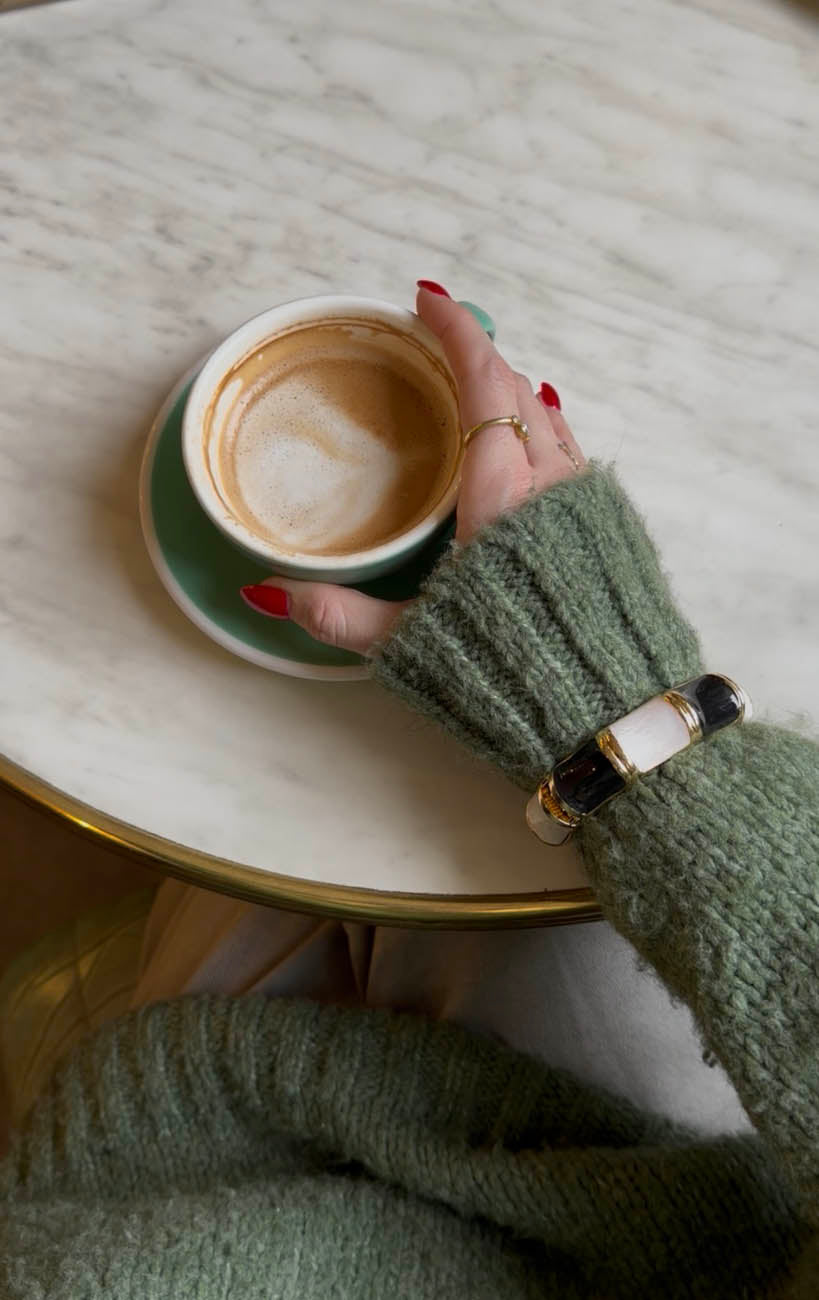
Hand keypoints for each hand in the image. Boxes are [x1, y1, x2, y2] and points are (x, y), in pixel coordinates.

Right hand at [240, 284, 585, 654]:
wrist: (611, 718)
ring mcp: (592, 503)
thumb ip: (341, 615)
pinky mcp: (614, 529)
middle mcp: (554, 482)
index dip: (455, 333)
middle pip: (518, 390)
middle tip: (438, 350)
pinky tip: (523, 453)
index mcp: (502, 495)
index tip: (427, 300)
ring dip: (511, 395)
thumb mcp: (411, 646)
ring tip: (474, 396)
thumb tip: (275, 593)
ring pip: (551, 420)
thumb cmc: (514, 676)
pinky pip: (574, 455)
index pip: (481, 382)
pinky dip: (542, 432)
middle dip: (477, 359)